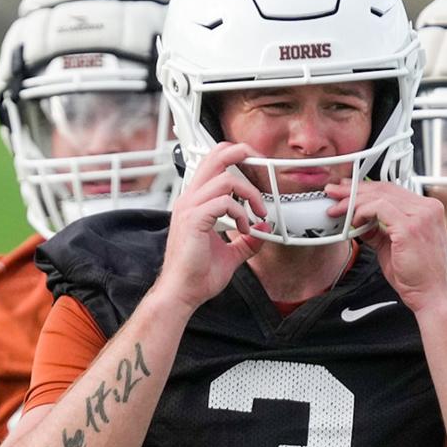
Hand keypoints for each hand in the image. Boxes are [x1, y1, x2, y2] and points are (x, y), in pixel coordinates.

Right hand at [157, 141, 265, 310]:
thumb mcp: (231, 254)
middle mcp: (190, 199)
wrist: (182, 293)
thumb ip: (247, 240)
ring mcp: (190, 207)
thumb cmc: (197, 275)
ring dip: (250, 193)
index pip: (214, 163)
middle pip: (215, 155)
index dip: (237, 157)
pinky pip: (224, 201)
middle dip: (243, 153)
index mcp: (195, 202)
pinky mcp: (193, 220)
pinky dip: (241, 213)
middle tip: (263, 166)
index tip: (257, 169)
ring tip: (258, 213)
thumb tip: (264, 229)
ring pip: (226, 178)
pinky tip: (245, 229)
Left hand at [325, 181, 446, 313]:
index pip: (392, 190)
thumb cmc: (418, 276)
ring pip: (379, 196)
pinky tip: (353, 222)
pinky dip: (362, 212)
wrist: (432, 295)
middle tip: (334, 193)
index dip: (367, 189)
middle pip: (384, 189)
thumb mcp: (394, 246)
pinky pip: (378, 208)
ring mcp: (421, 216)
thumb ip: (379, 231)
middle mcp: (427, 209)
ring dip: (353, 201)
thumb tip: (361, 223)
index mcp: (427, 210)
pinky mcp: (410, 227)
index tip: (347, 191)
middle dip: (354, 190)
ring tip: (337, 209)